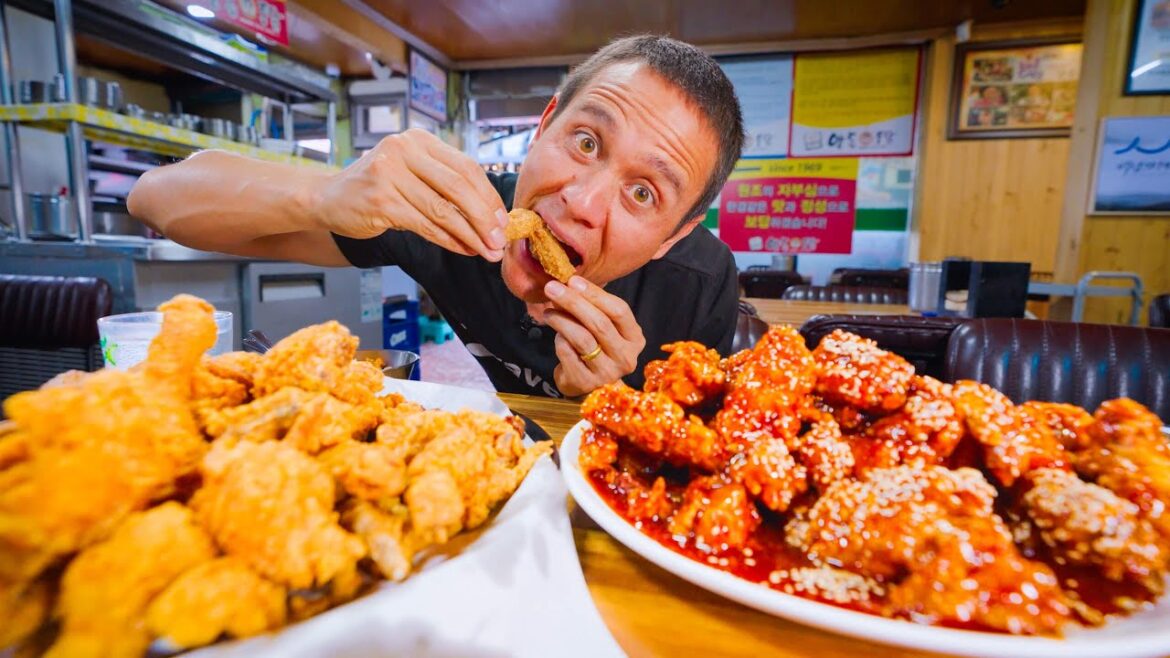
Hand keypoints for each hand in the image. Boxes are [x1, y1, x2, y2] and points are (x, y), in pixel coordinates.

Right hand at [308, 129, 508, 259]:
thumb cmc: (377, 187)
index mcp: (418, 140)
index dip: (489, 196)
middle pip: (459, 187)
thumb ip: (445, 184)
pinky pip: (425, 225)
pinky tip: (464, 249)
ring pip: (443, 210)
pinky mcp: (381, 201)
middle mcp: (403, 150)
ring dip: (470, 235)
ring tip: (486, 251)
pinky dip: (449, 240)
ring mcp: (390, 174)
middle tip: (499, 240)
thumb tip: (491, 215)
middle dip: (484, 218)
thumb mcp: (411, 173)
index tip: (503, 220)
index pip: (466, 167)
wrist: (327, 197)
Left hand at [542, 276, 645, 397]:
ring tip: (548, 312)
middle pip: (600, 324)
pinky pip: (567, 353)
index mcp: (635, 338)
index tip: (573, 281)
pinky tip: (556, 334)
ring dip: (562, 320)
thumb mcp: (600, 326)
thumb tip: (566, 284)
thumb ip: (590, 307)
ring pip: (582, 338)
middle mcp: (626, 357)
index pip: (619, 311)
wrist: (586, 384)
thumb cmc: (596, 348)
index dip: (595, 294)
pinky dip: (559, 339)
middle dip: (574, 302)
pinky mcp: (586, 382)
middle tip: (552, 288)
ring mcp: (607, 373)